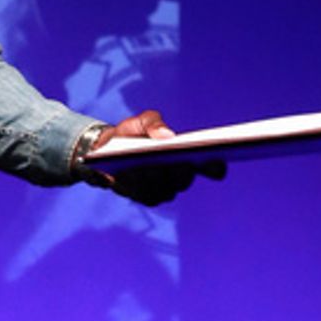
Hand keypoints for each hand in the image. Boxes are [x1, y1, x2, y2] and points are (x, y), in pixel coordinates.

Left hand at [87, 109, 225, 205]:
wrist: (105, 150)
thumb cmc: (131, 135)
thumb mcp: (140, 122)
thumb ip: (153, 122)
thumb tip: (167, 135)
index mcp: (185, 158)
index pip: (210, 167)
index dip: (216, 166)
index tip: (215, 158)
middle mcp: (178, 178)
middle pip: (185, 180)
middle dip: (181, 171)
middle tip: (179, 161)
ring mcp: (163, 190)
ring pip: (165, 190)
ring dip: (157, 179)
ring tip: (150, 166)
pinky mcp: (145, 198)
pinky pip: (146, 195)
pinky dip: (140, 185)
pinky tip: (131, 174)